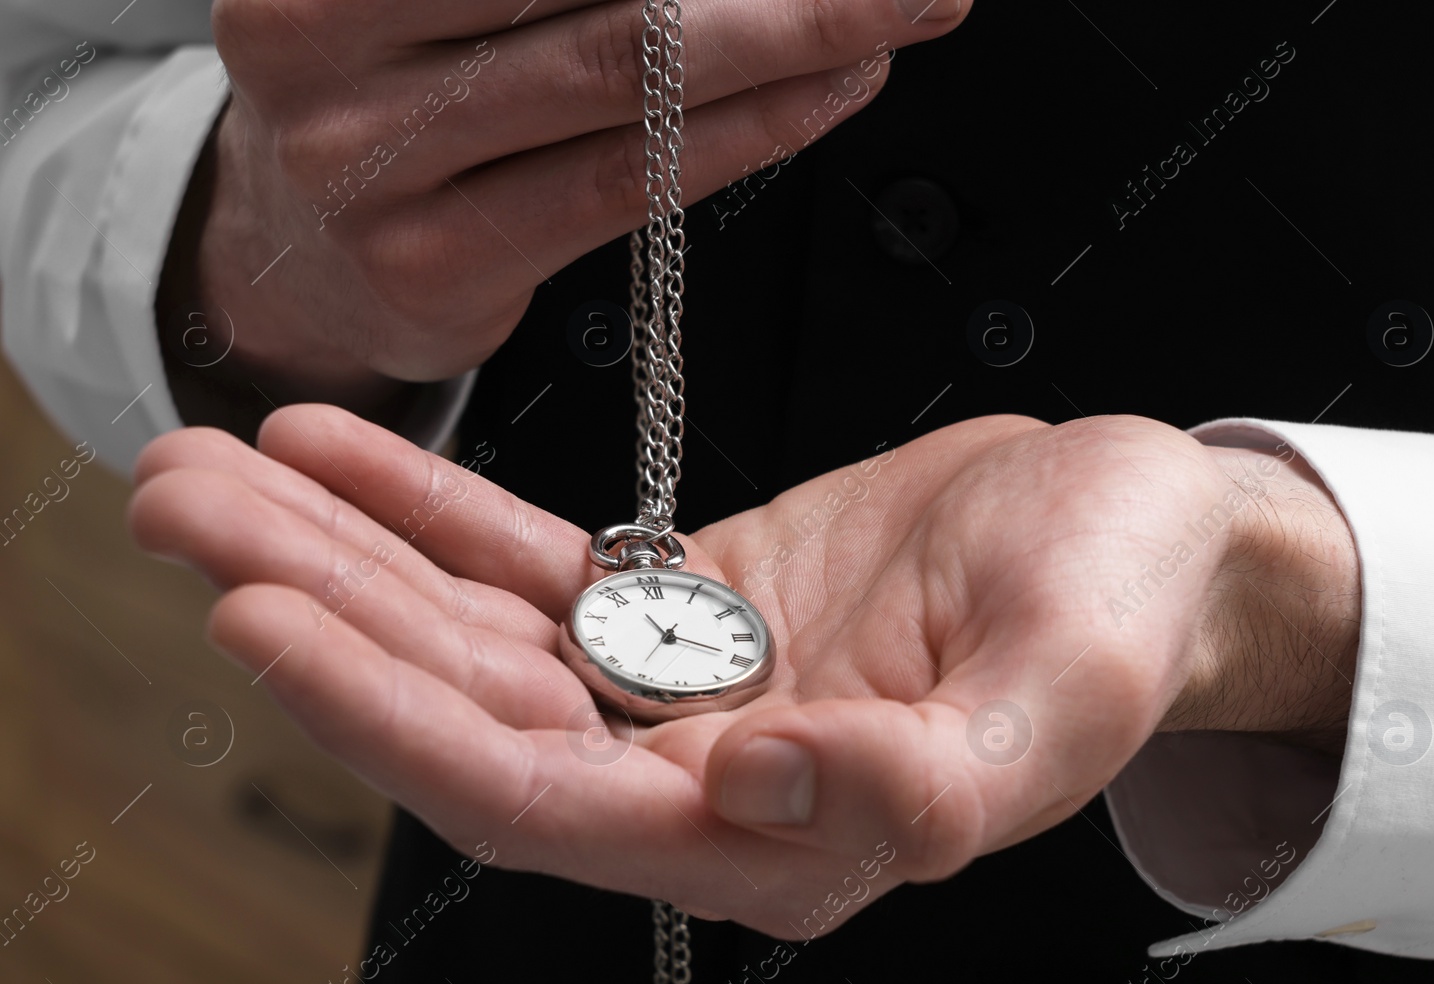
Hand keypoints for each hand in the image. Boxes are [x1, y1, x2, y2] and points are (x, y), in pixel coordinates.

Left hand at [127, 406, 1357, 935]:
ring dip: (344, 557)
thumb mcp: (1063, 688)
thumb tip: (755, 791)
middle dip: (321, 620)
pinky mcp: (690, 612)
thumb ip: (931, 779)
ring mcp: (689, 698)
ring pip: (481, 638)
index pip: (550, 801)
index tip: (266, 622)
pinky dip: (436, 514)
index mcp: (790, 839)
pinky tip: (342, 452)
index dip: (400, 723)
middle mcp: (711, 785)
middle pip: (474, 715)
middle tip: (179, 507)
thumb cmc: (1128, 608)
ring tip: (215, 465)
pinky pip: (539, 567)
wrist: (1141, 532)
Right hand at [158, 0, 970, 422]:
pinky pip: (621, 188)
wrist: (296, 251)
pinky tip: (829, 91)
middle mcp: (321, 50)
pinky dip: (744, 133)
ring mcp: (371, 171)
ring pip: (620, 82)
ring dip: (789, 39)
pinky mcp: (435, 267)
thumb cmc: (390, 87)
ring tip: (898, 10)